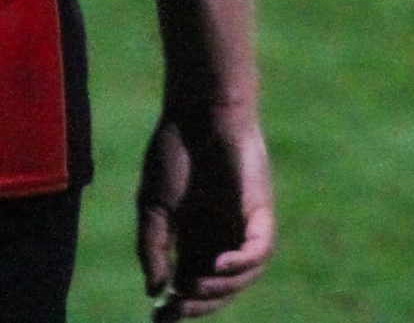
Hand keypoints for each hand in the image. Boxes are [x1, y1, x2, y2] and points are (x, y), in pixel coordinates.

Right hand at [137, 103, 273, 316]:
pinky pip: (259, 250)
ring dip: (220, 289)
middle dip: (198, 305)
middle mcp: (223, 239)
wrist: (198, 112)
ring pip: (242, 277)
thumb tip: (156, 290)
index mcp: (196, 239)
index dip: (177, 306)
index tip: (157, 318)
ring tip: (192, 286)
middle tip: (175, 310)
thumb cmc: (174, 152)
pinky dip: (242, 264)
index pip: (192, 285)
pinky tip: (218, 266)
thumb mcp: (152, 205)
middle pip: (218, 289)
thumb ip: (153, 246)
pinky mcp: (260, 213)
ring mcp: (243, 227)